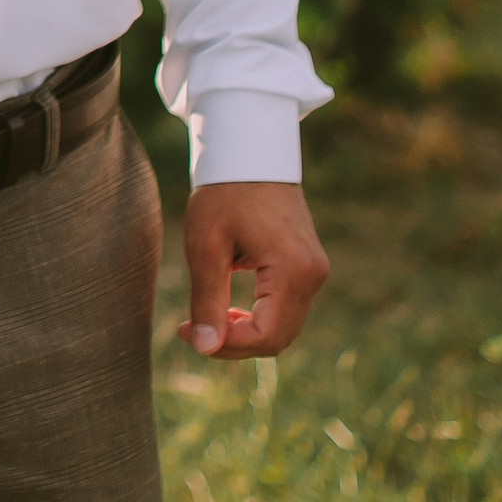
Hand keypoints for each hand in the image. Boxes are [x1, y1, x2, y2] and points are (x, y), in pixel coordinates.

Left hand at [179, 179, 328, 359]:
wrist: (249, 153)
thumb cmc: (223, 193)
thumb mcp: (206, 246)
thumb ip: (207, 300)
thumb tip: (204, 348)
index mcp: (293, 270)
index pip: (265, 336)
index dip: (225, 345)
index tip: (186, 331)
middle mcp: (313, 276)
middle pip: (278, 339)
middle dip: (233, 344)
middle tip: (192, 330)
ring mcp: (315, 272)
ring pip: (283, 328)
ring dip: (245, 333)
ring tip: (208, 318)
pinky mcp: (307, 268)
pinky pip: (286, 311)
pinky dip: (258, 319)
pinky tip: (227, 308)